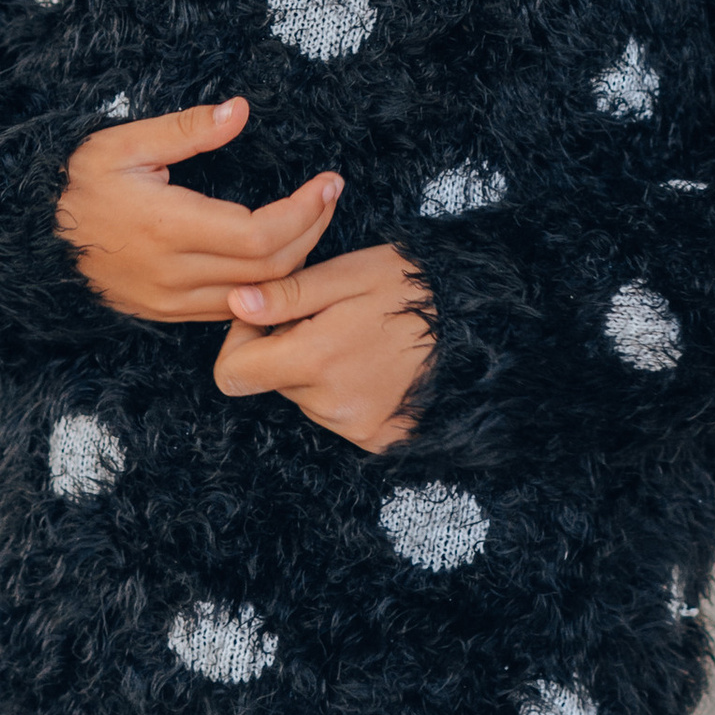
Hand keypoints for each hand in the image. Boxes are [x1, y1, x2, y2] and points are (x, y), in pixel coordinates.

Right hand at [57, 98, 341, 324]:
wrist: (34, 238)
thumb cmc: (78, 184)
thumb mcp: (124, 142)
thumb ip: (186, 128)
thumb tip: (239, 110)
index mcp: (168, 227)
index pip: (260, 236)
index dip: (305, 212)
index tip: (328, 182)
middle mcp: (175, 274)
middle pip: (270, 270)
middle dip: (313, 231)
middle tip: (331, 193)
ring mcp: (172, 301)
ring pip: (256, 294)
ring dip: (296, 259)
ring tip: (313, 217)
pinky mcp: (168, 313)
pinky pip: (232, 309)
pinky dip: (265, 284)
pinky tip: (278, 252)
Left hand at [215, 246, 435, 454]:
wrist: (482, 324)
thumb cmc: (415, 287)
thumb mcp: (350, 273)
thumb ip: (288, 293)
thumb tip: (235, 303)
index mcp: (317, 360)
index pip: (233, 374)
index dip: (238, 340)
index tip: (267, 313)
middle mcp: (332, 406)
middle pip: (272, 381)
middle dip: (285, 347)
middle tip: (326, 314)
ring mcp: (357, 429)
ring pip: (304, 396)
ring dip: (315, 368)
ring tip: (357, 335)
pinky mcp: (378, 440)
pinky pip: (335, 415)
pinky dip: (342, 388)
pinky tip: (373, 361)